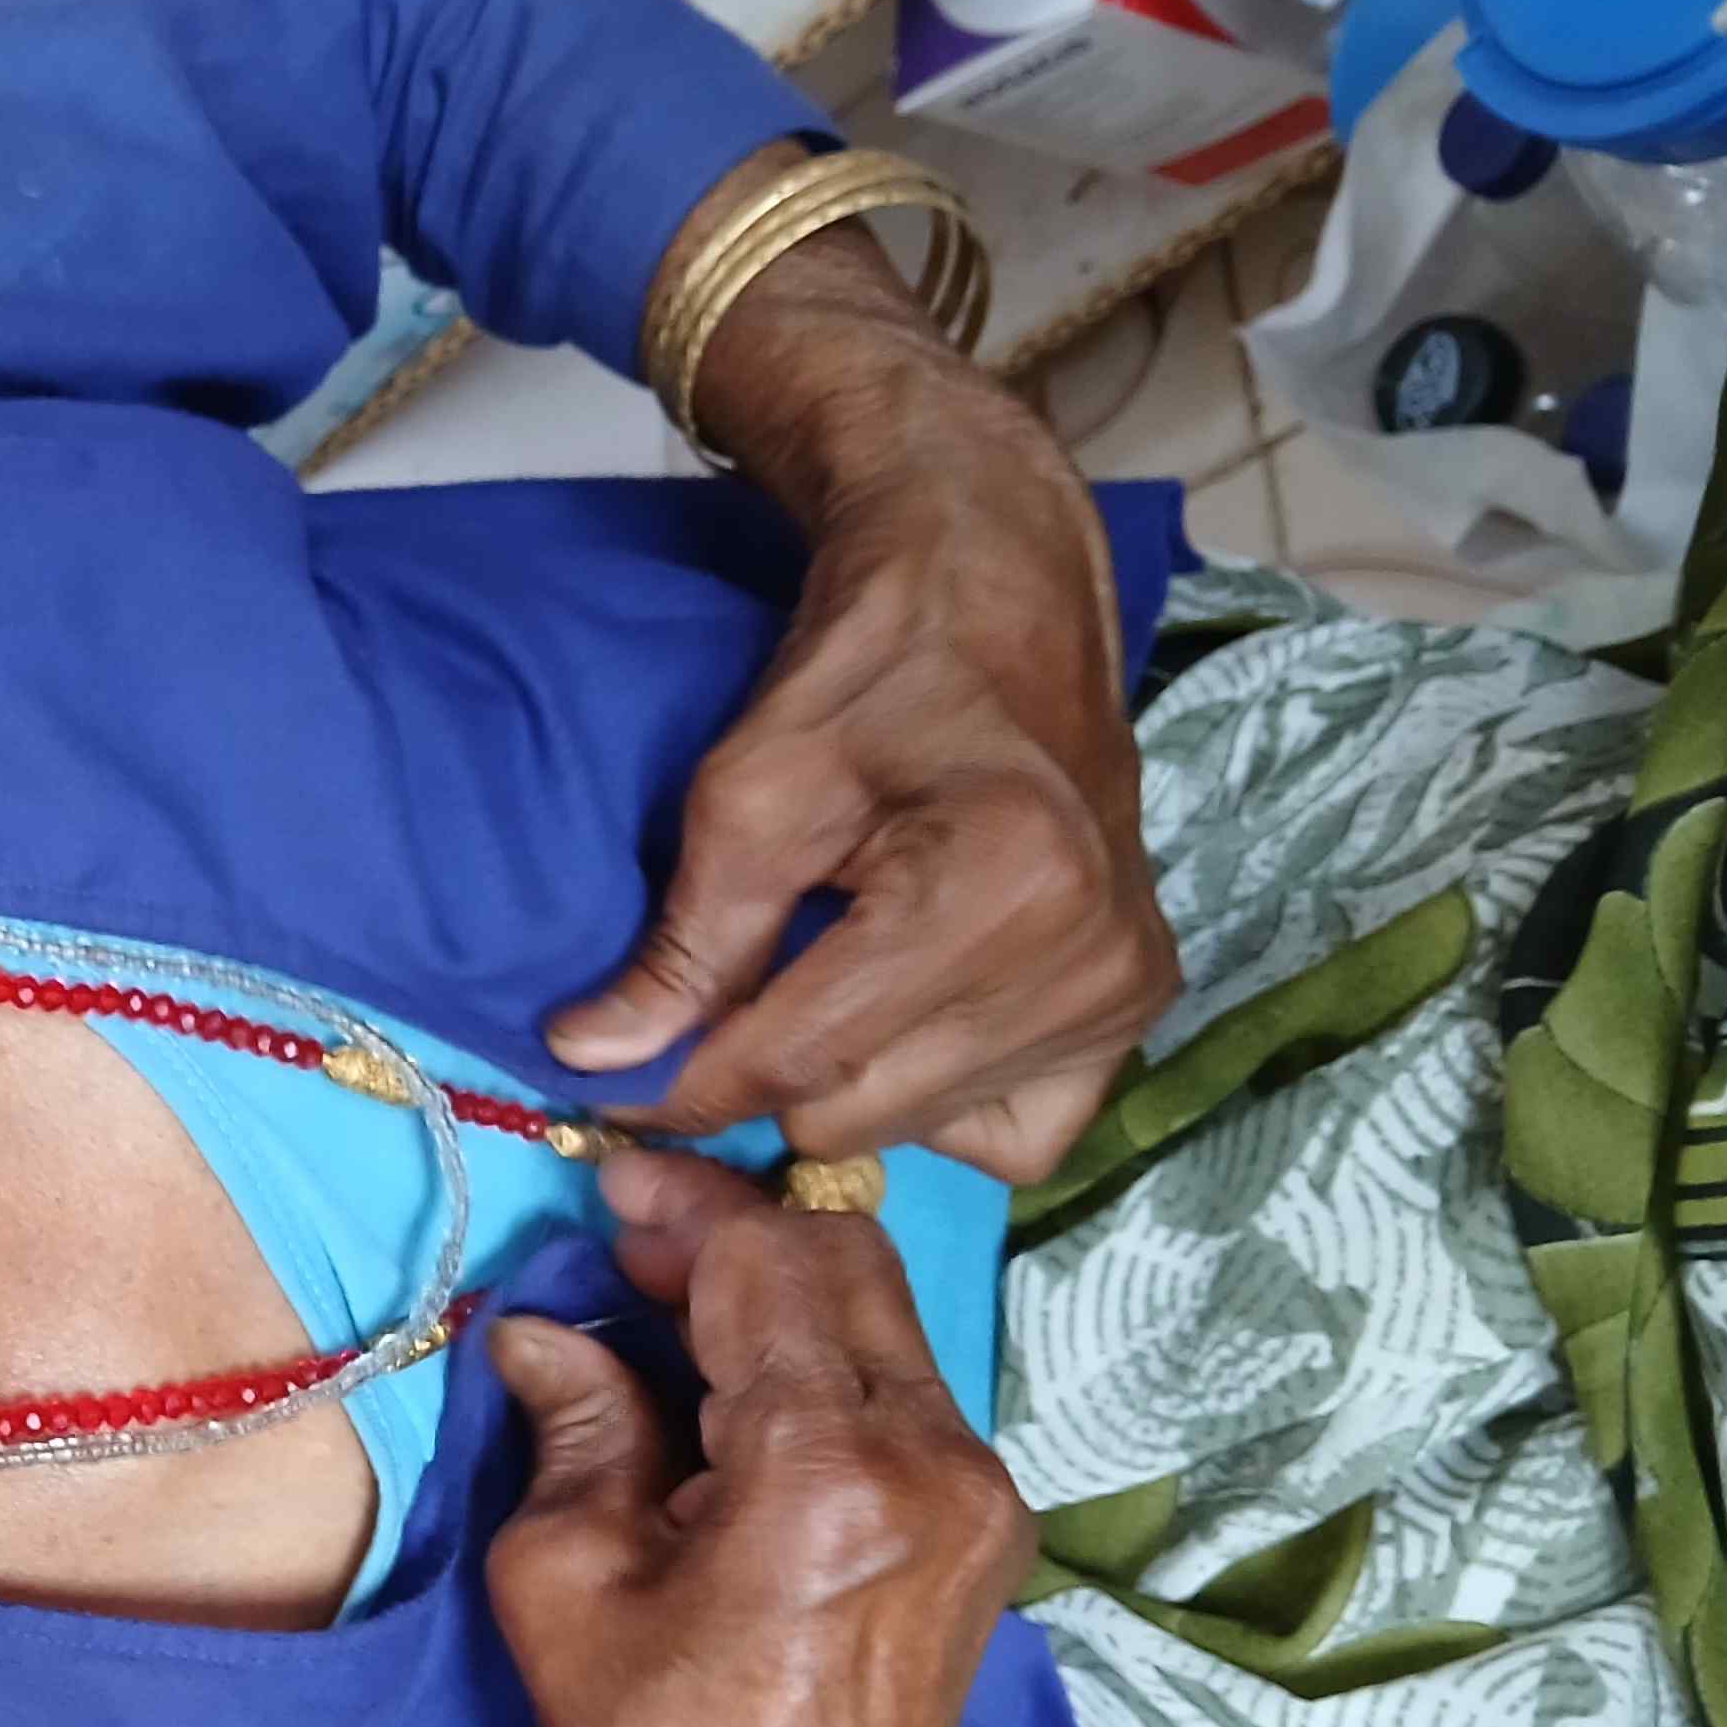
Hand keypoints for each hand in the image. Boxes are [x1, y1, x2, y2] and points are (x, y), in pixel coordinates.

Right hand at [484, 1151, 1031, 1726]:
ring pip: (886, 1321)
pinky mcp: (984, 1539)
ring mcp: (980, 1503)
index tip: (604, 1181)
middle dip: (736, 1235)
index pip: (767, 1263)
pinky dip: (820, 1360)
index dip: (680, 1207)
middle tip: (629, 1245)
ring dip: (782, 1293)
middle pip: (848, 1265)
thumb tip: (545, 1332)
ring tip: (670, 1315)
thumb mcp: (566, 1584)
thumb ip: (577, 1429)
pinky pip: (905, 1393)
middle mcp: (937, 1465)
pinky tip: (735, 1391)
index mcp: (831, 1473)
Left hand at [550, 167, 1177, 1183]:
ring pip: (915, 1129)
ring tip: (813, 990)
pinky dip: (937, 1101)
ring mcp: (1123, 988)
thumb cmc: (870, 669)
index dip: (682, 1086)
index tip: (609, 1081)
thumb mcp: (748, 791)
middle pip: (854, 1116)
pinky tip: (899, 1025)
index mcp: (1000, 888)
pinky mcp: (1136, 1002)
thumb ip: (681, 945)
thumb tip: (590, 1062)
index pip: (799, 1062)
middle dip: (759, 1083)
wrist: (999, 594)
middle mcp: (1085, 956)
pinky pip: (1011, 1131)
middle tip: (709, 1019)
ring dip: (841, 1085)